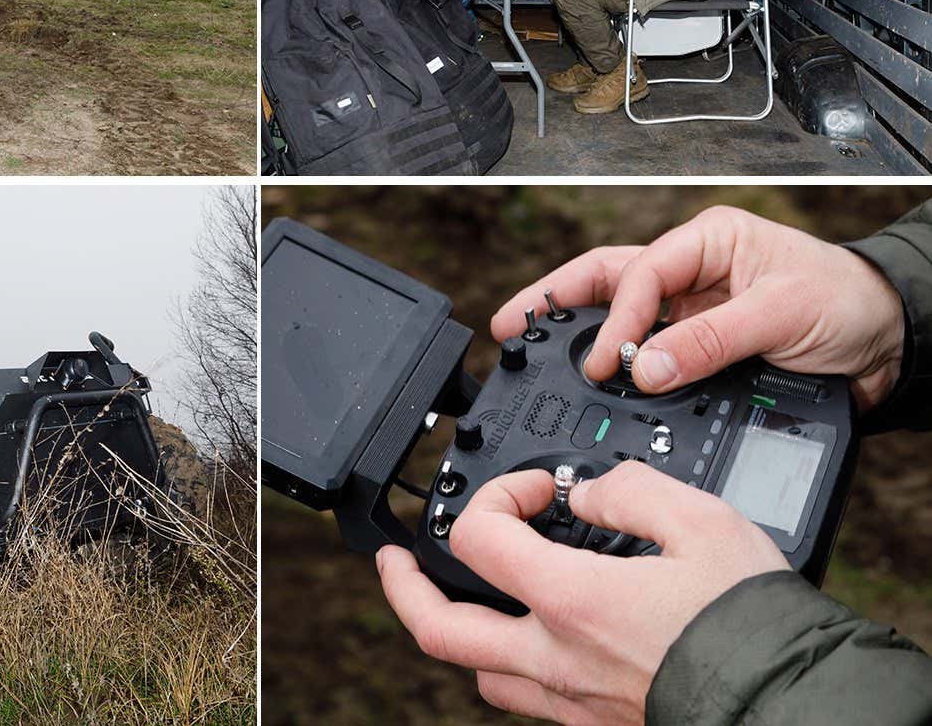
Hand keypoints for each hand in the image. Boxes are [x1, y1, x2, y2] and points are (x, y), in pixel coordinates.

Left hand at [378, 463, 788, 724]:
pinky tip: (529, 642)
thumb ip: (631, 490)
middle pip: (441, 630)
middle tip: (393, 560)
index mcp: (571, 602)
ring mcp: (574, 703)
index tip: (538, 490)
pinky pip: (528, 701)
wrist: (799, 707)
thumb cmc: (754, 624)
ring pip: (480, 674)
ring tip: (457, 599)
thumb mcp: (701, 521)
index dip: (496, 495)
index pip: (479, 535)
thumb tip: (592, 492)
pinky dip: (509, 667)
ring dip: (458, 631)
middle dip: (403, 589)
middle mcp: (558, 659)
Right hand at [492, 205, 904, 411]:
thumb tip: (648, 368)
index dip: (618, 321)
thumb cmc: (848, 304)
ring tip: (530, 345)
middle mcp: (692, 270)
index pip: (640, 275)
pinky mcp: (699, 345)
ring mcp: (691, 308)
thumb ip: (711, 341)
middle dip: (554, 299)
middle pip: (606, 279)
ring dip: (576, 329)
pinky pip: (647, 351)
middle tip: (512, 324)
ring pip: (618, 312)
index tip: (608, 363)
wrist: (892, 347)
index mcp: (707, 241)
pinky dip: (617, 364)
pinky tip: (593, 379)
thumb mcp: (780, 314)